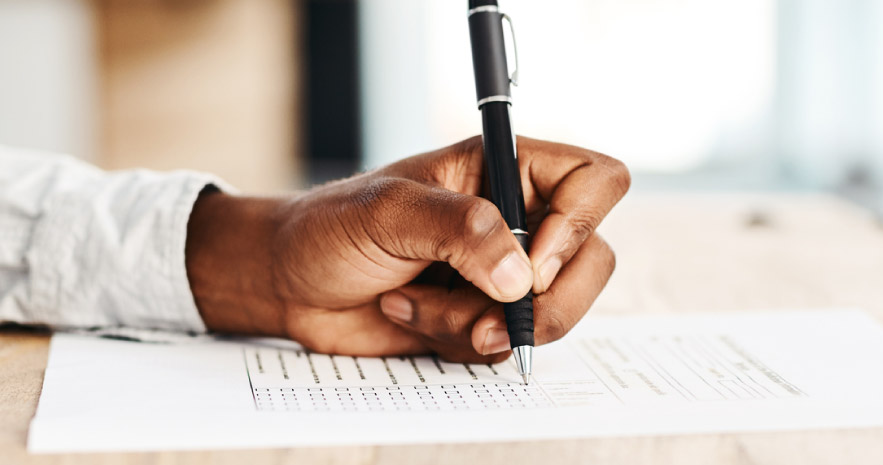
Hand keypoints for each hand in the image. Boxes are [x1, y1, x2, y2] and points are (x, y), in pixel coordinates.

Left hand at [188, 136, 628, 362]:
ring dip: (481, 324)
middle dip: (546, 301)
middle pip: (592, 259)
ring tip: (418, 305)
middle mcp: (515, 219)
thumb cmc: (329, 227)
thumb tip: (519, 274)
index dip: (579, 223)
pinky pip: (507, 346)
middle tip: (492, 315)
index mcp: (503, 169)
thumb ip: (459, 229)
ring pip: (552, 313)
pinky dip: (458, 342)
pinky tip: (410, 314)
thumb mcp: (388, 211)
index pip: (594, 181)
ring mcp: (503, 273)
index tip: (531, 260)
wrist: (288, 282)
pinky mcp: (483, 319)